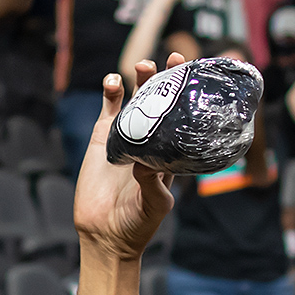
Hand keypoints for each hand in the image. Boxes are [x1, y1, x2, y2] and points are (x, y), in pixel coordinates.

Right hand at [75, 57, 179, 261]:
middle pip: (160, 101)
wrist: (104, 234)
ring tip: (143, 66)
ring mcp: (125, 137)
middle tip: (171, 59)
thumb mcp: (155, 205)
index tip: (193, 74)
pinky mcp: (102, 139)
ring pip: (135, 99)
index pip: (182, 116)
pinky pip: (108, 110)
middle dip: (166, 78)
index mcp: (169, 153)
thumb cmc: (138, 224)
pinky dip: (111, 93)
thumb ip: (152, 183)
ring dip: (139, 79)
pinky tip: (113, 82)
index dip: (187, 94)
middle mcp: (150, 140)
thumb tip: (145, 161)